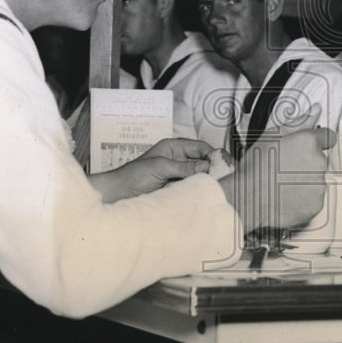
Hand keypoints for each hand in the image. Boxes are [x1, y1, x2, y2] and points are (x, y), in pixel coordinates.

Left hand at [89, 137, 213, 201]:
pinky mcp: (176, 188)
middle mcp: (177, 159)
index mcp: (173, 148)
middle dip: (213, 167)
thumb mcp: (160, 167)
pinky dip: (199, 189)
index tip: (223, 163)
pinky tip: (204, 193)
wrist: (117, 195)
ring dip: (207, 179)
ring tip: (217, 186)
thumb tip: (207, 167)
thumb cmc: (132, 176)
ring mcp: (177, 175)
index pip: (200, 147)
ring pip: (199, 175)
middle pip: (203, 160)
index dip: (212, 154)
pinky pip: (192, 187)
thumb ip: (184, 166)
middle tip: (224, 176)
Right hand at [219, 126, 333, 232]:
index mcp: (309, 142)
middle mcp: (318, 162)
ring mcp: (319, 185)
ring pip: (317, 179)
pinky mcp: (316, 204)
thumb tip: (315, 111)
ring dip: (305, 180)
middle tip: (285, 167)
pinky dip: (303, 198)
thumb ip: (298, 122)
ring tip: (282, 183)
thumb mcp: (271, 136)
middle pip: (320, 159)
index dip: (317, 142)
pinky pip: (314, 198)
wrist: (248, 200)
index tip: (307, 148)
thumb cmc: (255, 168)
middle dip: (307, 162)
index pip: (328, 137)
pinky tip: (286, 196)